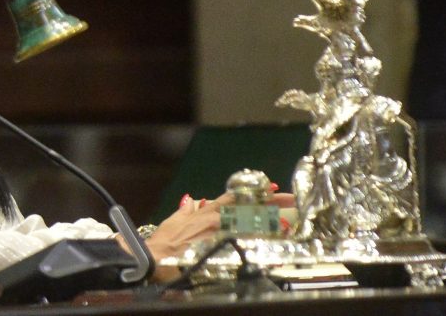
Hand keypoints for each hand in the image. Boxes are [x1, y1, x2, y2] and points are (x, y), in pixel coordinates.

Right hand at [143, 191, 295, 281]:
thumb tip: (192, 200)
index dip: (254, 192)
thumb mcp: (173, 221)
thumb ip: (186, 210)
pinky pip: (244, 242)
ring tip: (286, 220)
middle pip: (248, 208)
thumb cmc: (162, 242)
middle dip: (270, 203)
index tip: (273, 188)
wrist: (154, 258)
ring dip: (269, 221)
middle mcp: (215, 219)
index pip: (234, 197)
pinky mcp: (219, 248)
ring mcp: (218, 233)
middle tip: (290, 199)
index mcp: (205, 211)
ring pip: (250, 223)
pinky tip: (273, 240)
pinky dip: (259, 240)